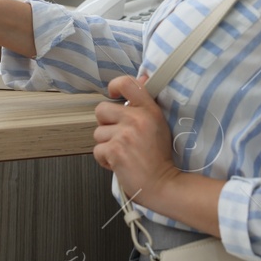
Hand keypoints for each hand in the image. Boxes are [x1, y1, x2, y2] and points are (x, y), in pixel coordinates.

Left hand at [93, 73, 179, 205]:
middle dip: (105, 124)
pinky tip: (119, 162)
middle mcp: (136, 119)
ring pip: (98, 133)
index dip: (114, 85)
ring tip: (123, 152)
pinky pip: (97, 150)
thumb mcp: (159, 123)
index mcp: (149, 110)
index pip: (127, 83)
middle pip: (101, 109)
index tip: (114, 94)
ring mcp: (125, 135)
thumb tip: (142, 77)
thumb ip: (146, 102)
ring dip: (106, 144)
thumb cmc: (160, 157)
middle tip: (119, 135)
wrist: (162, 183)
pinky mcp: (115, 151)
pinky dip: (105, 159)